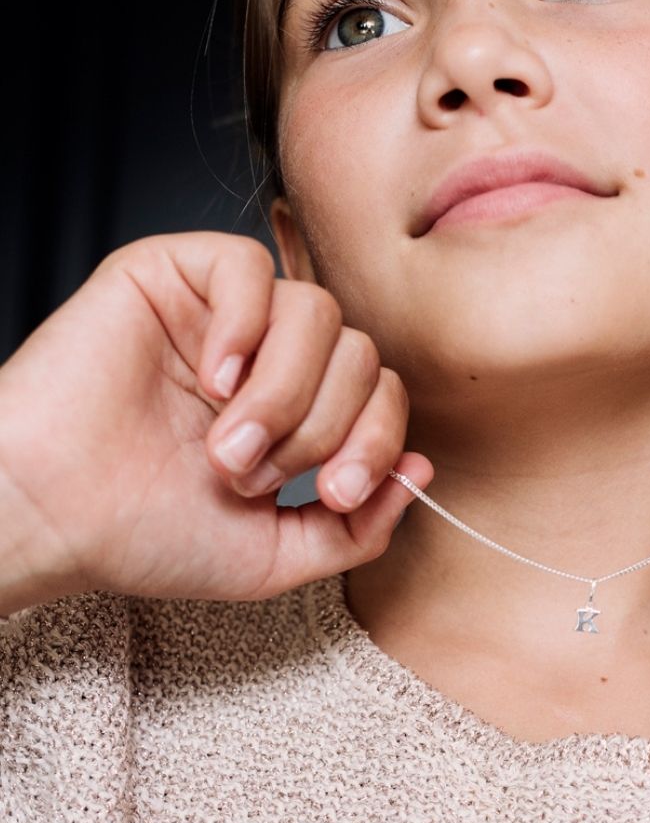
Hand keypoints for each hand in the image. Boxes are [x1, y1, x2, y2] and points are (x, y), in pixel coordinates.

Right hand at [0, 232, 432, 606]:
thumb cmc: (151, 536)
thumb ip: (359, 527)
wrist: (54, 519)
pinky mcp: (170, 275)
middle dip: (321, 428)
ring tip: (225, 442)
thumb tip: (423, 469)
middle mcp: (269, 358)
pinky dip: (242, 328)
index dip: (377, 441)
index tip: (334, 493)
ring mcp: (224, 316)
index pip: (383, 394)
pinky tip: (209, 379)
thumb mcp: (279, 555)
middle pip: (361, 355)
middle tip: (253, 474)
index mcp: (297, 411)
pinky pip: (248, 267)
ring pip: (317, 314)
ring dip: (283, 393)